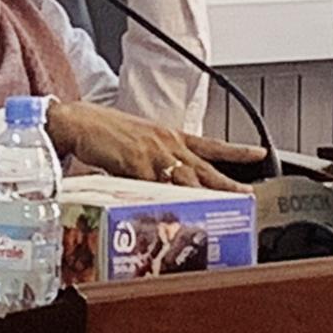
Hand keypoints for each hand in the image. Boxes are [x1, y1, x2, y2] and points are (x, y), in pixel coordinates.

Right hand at [44, 101, 265, 193]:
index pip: (209, 144)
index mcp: (167, 135)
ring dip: (209, 193)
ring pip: (188, 177)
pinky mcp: (135, 163)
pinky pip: (158, 185)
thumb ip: (152, 162)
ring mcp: (152, 152)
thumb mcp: (135, 143)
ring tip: (227, 205)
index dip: (235, 151)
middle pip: (204, 166)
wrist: (75, 122)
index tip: (258, 153)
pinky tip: (182, 210)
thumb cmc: (100, 132)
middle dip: (229, 182)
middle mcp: (165, 142)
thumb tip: (162, 183)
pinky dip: (171, 198)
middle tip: (249, 195)